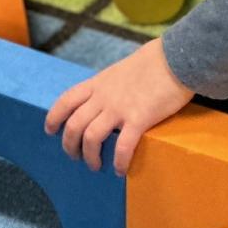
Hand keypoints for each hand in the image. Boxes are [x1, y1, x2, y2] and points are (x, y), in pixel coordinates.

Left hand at [44, 38, 194, 174]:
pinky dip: (119, 161)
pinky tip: (121, 170)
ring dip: (90, 156)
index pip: (66, 101)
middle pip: (74, 125)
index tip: (51, 131)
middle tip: (75, 157)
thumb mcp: (123, 69)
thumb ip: (112, 83)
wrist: (177, 57)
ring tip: (96, 166)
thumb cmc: (156, 61)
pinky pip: (122, 146)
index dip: (54, 118)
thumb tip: (113, 93)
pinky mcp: (139, 119)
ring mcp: (119, 108)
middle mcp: (103, 97)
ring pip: (91, 138)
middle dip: (69, 146)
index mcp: (99, 83)